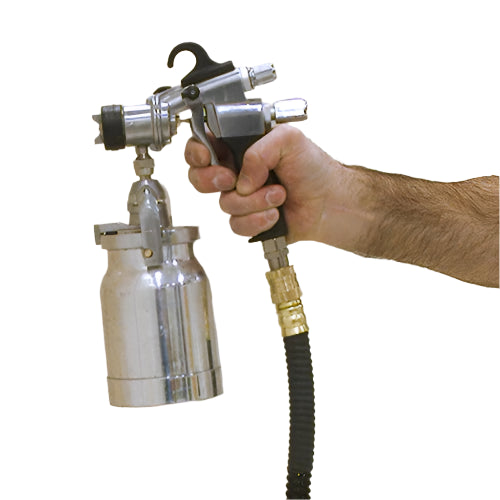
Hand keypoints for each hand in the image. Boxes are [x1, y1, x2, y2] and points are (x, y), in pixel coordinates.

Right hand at [185, 124, 350, 244]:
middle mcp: (236, 171)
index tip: (206, 157)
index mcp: (240, 146)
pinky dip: (258, 220)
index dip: (196, 152)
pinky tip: (276, 214)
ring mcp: (241, 197)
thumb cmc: (314, 168)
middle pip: (199, 177)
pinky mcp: (248, 220)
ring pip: (224, 204)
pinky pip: (236, 225)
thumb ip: (259, 149)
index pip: (203, 144)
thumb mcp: (288, 139)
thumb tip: (242, 178)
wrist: (329, 202)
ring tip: (279, 194)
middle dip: (213, 180)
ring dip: (254, 201)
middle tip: (232, 179)